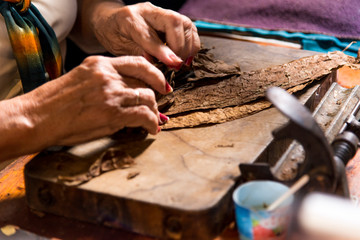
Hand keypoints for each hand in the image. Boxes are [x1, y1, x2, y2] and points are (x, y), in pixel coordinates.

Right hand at [26, 56, 170, 146]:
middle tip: (158, 107)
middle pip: (145, 82)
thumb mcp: (80, 79)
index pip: (138, 63)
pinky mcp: (113, 113)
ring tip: (154, 121)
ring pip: (148, 99)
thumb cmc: (55, 102)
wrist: (37, 117)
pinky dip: (152, 124)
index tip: (161, 84)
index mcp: (99, 64)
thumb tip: (129, 93)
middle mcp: (108, 75)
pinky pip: (144, 116)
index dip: (154, 74)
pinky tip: (152, 129)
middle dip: (156, 97)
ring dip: (154, 112)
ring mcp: (111, 93)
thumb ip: (105, 82)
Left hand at [91, 2, 199, 67]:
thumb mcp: (119, 48)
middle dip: (179, 47)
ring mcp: (162, 12)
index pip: (149, 35)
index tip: (173, 64)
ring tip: (181, 62)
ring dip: (188, 46)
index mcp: (130, 19)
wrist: (112, 21)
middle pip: (173, 22)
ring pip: (185, 23)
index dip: (162, 51)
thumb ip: (138, 54)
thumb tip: (156, 63)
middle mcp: (148, 11)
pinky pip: (189, 27)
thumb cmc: (114, 35)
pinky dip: (192, 43)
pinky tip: (186, 56)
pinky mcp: (172, 17)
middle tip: (176, 66)